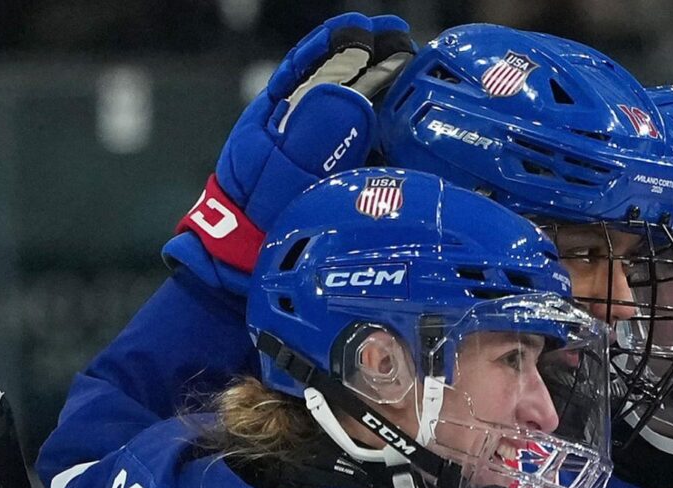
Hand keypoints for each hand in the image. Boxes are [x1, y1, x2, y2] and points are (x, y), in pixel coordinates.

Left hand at [162, 14, 414, 295]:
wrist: (246, 274)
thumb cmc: (254, 222)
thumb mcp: (280, 175)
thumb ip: (312, 137)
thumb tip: (353, 95)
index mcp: (282, 115)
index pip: (315, 63)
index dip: (345, 41)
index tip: (375, 28)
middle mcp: (308, 131)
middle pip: (347, 83)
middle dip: (379, 63)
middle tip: (413, 51)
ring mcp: (329, 158)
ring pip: (366, 116)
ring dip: (395, 97)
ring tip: (426, 81)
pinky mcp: (349, 187)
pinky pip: (379, 153)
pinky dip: (401, 138)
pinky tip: (424, 133)